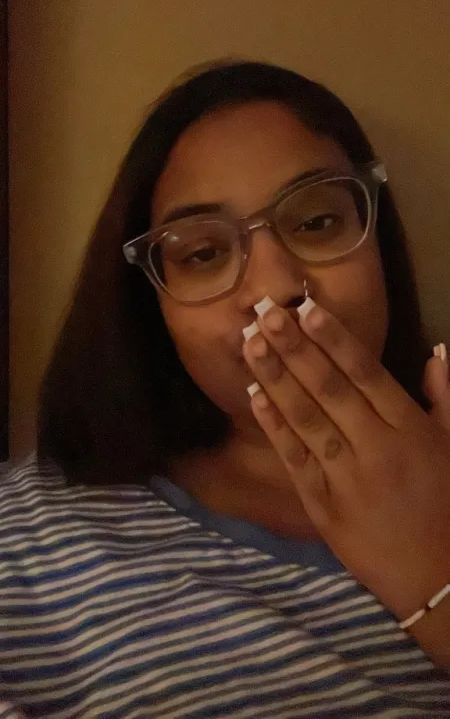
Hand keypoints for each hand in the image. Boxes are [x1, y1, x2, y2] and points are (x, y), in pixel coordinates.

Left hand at [243, 300, 449, 622]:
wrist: (438, 581)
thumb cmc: (449, 507)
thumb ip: (445, 397)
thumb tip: (436, 350)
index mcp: (410, 429)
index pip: (366, 373)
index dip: (334, 340)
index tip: (306, 309)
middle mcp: (376, 447)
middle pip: (329, 388)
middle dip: (295, 348)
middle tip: (264, 313)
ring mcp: (346, 477)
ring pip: (306, 418)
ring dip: (275, 378)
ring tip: (250, 343)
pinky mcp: (323, 505)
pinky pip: (295, 459)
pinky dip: (274, 426)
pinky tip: (254, 396)